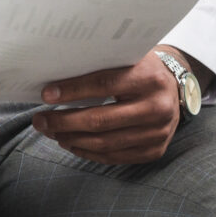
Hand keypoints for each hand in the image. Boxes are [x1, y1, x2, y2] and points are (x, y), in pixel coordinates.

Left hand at [31, 50, 184, 164]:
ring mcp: (158, 133)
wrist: (176, 89)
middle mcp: (158, 108)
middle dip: (63, 122)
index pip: (104, 85)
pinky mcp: (154, 150)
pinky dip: (87, 151)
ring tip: (50, 131)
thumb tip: (54, 79)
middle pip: (101, 120)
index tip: (46, 95)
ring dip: (71, 138)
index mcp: (150, 79)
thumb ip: (99, 66)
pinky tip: (69, 142)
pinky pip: (114, 156)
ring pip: (104, 142)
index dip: (72, 91)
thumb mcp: (127, 60)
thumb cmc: (141, 70)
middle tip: (39, 120)